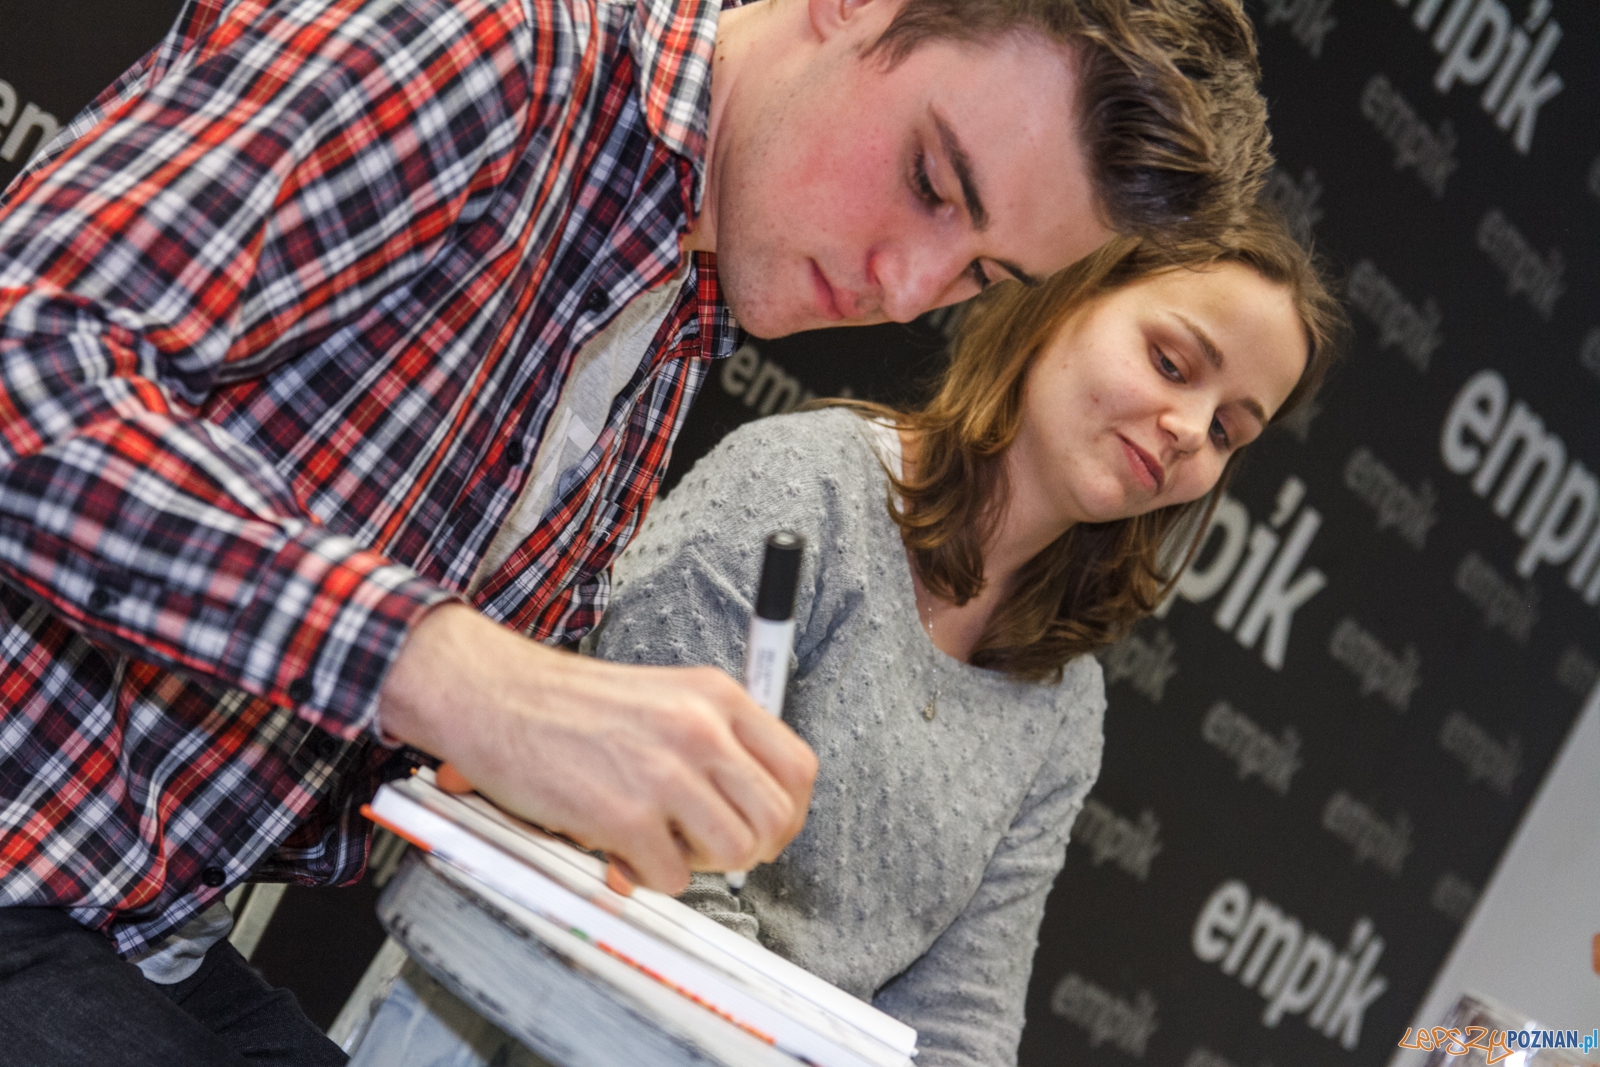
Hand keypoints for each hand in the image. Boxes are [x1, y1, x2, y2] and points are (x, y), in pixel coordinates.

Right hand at [377, 604, 816, 892]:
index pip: (798, 769)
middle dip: (749, 848)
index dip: (786, 812)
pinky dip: (650, 878)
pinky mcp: (625, 814)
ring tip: (661, 846)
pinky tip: (622, 852)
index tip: (762, 828)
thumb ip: (713, 740)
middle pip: (776, 818)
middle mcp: (702, 729)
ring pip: (737, 852)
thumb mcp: (664, 698)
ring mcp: (666, 772)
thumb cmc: (568, 705)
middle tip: (708, 848)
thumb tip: (748, 806)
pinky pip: (673, 878)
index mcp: (717, 697)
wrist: (493, 697)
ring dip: (702, 864)